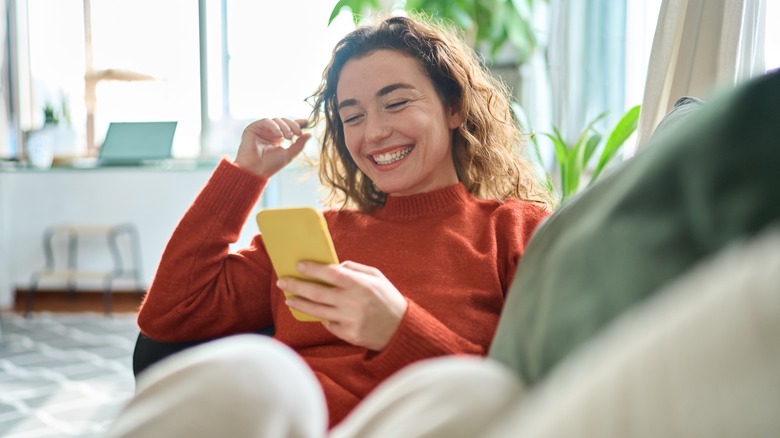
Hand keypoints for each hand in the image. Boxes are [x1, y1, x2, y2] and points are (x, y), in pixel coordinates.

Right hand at [234, 118, 310, 177]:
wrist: (255, 171)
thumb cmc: (270, 165)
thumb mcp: (289, 154)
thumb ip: (299, 144)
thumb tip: (309, 134)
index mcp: (277, 138)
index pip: (288, 126)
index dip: (297, 123)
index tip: (307, 122)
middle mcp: (269, 133)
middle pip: (283, 121)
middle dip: (293, 125)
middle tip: (298, 133)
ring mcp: (261, 130)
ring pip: (276, 120)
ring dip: (285, 126)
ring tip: (288, 137)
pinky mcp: (253, 128)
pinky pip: (266, 121)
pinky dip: (274, 126)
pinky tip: (279, 134)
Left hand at [279, 261, 408, 350]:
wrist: (401, 329)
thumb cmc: (388, 299)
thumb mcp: (377, 277)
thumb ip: (355, 269)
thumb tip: (334, 266)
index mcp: (360, 285)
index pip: (331, 273)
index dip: (313, 269)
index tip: (298, 265)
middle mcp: (352, 302)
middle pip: (317, 293)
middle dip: (297, 285)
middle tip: (283, 281)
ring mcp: (349, 320)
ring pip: (317, 310)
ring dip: (300, 304)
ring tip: (289, 299)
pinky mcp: (348, 334)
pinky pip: (328, 324)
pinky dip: (321, 317)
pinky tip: (315, 312)